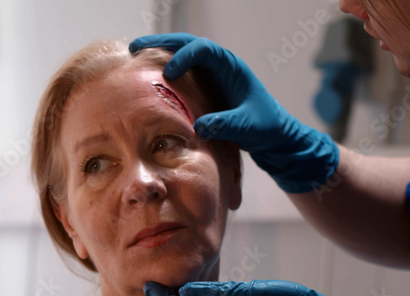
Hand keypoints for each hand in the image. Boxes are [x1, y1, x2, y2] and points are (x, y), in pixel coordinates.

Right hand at [129, 33, 338, 192]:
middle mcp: (219, 67)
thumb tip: (199, 126)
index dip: (184, 56)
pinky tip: (146, 79)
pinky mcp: (205, 90)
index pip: (204, 50)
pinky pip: (182, 75)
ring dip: (159, 54)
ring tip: (133, 57)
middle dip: (161, 43)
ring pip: (182, 56)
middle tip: (134, 48)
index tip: (168, 73)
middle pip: (187, 44)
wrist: (276, 138)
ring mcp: (211, 77)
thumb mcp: (248, 127)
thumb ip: (226, 124)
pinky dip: (163, 72)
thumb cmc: (267, 129)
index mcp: (231, 68)